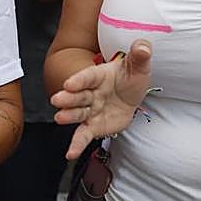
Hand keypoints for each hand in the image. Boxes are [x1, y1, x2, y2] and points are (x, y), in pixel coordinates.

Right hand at [50, 39, 153, 159]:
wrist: (131, 95)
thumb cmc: (130, 78)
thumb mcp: (139, 66)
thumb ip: (140, 55)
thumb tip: (143, 46)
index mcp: (99, 76)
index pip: (88, 77)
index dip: (79, 80)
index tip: (69, 83)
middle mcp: (91, 93)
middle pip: (78, 95)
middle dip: (68, 98)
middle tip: (57, 99)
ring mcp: (90, 110)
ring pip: (78, 113)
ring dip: (68, 116)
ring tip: (59, 118)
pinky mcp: (92, 126)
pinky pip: (83, 135)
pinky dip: (76, 145)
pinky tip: (70, 154)